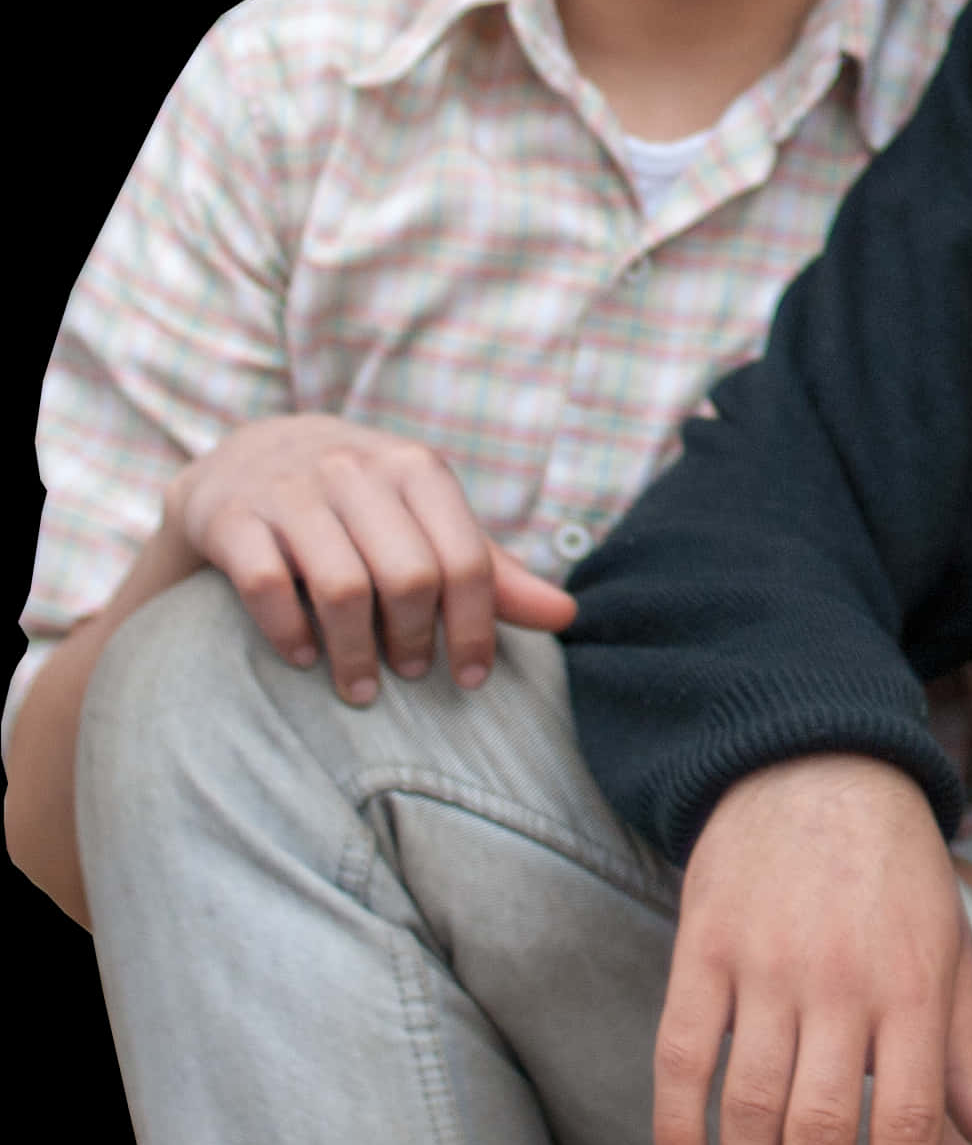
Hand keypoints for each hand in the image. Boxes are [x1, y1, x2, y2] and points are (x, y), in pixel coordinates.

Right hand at [167, 412, 575, 704]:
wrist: (247, 456)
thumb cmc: (359, 503)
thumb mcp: (427, 520)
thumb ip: (492, 569)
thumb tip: (567, 615)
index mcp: (417, 469)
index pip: (467, 560)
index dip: (477, 627)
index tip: (472, 678)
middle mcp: (356, 470)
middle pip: (409, 577)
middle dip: (417, 641)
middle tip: (414, 674)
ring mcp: (290, 491)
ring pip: (341, 588)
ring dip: (356, 653)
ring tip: (362, 688)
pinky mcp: (231, 517)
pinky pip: (267, 587)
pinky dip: (289, 634)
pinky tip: (304, 658)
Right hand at [654, 754, 971, 1144]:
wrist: (818, 768)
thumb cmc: (898, 876)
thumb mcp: (953, 953)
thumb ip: (967, 1056)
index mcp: (917, 986)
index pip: (912, 1118)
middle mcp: (845, 981)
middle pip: (825, 1127)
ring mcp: (769, 964)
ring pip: (752, 1102)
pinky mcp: (705, 948)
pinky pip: (683, 1052)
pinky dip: (677, 1124)